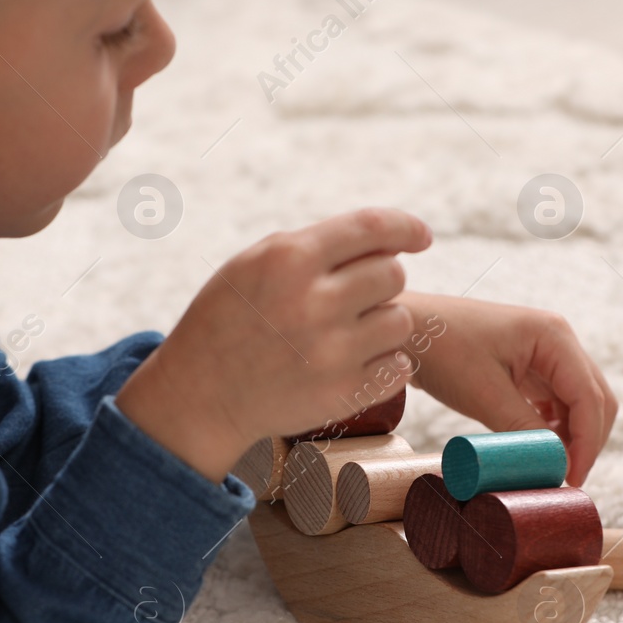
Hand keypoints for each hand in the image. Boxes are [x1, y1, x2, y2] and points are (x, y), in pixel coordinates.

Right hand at [117, 209, 430, 482]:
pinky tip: (360, 361)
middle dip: (381, 279)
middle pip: (392, 274)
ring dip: (384, 322)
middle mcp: (313, 302)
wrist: (200, 395)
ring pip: (400, 321)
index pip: (372, 228)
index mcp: (289, 259)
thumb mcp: (253, 264)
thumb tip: (385, 238)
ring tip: (352, 330)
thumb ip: (312, 246)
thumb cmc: (228, 320)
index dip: (406, 228)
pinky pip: (399, 367)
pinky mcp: (341, 393)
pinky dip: (387, 363)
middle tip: (358, 295)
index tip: (422, 237)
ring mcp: (330, 352)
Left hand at [400, 292, 616, 485]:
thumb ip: (524, 429)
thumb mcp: (483, 394)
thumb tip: (557, 464)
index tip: (572, 479)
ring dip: (571, 437)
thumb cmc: (441, 350)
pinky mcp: (527, 369)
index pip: (590, 397)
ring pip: (577, 404)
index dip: (587, 442)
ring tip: (550, 468)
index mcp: (554, 336)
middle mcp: (557, 341)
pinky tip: (538, 449)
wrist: (404, 331)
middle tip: (566, 479)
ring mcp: (544, 354)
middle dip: (586, 441)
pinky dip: (553, 429)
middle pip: (594, 399)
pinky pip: (554, 404)